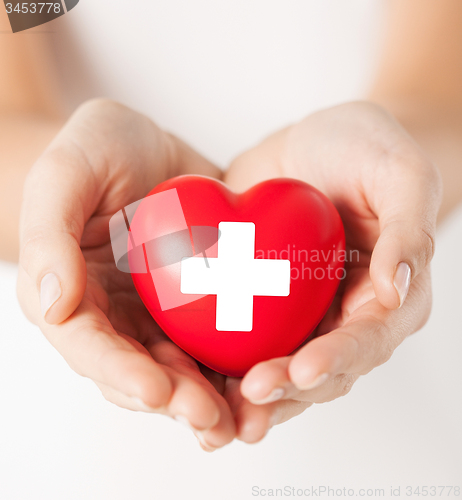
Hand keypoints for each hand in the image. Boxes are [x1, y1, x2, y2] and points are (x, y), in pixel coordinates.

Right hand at [17, 99, 234, 450]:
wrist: (146, 144)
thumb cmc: (98, 150)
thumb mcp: (67, 171)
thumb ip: (49, 233)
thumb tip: (51, 304)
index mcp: (73, 295)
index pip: (90, 346)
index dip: (119, 373)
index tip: (155, 390)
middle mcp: (115, 314)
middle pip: (140, 370)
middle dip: (174, 400)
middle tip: (211, 420)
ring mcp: (157, 311)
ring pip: (181, 365)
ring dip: (209, 397)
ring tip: (241, 419)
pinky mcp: (198, 300)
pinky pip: (216, 336)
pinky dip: (236, 362)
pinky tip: (264, 376)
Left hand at [224, 101, 441, 442]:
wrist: (317, 141)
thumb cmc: (367, 150)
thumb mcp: (399, 175)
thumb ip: (408, 230)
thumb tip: (397, 289)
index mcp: (386, 296)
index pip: (367, 340)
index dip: (337, 360)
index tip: (302, 370)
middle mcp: (342, 315)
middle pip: (318, 369)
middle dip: (285, 389)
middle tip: (249, 398)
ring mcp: (298, 311)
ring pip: (277, 365)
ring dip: (249, 395)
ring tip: (216, 416)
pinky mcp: (259, 299)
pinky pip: (239, 336)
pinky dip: (216, 362)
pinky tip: (190, 378)